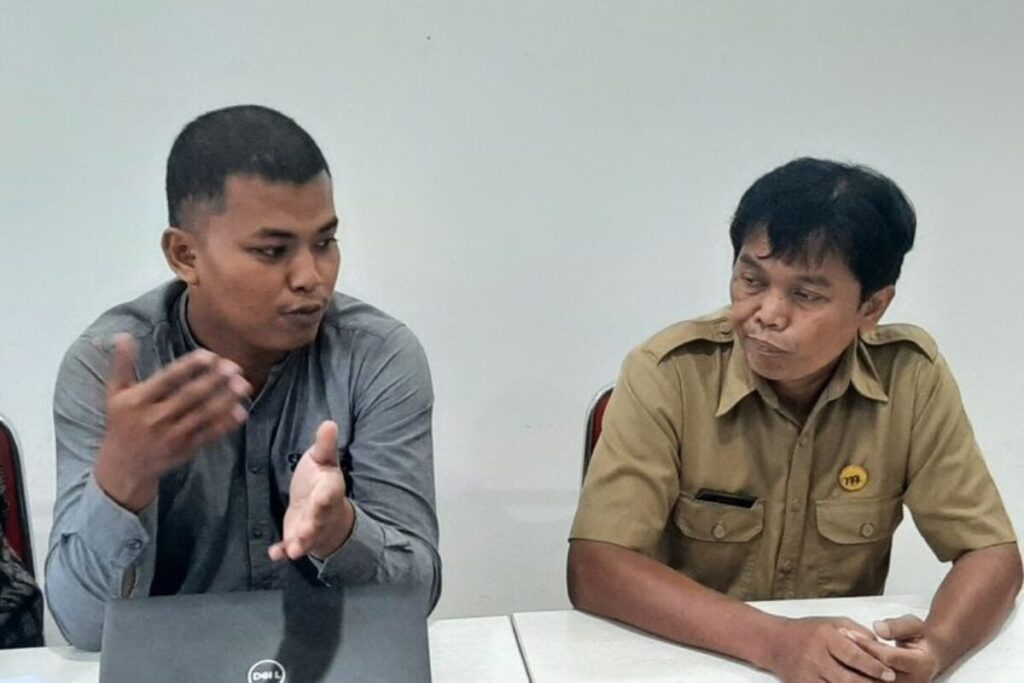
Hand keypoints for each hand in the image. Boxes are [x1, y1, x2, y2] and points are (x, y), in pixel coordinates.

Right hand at [94, 334, 250, 510]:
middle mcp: (155, 418)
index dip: (189, 367)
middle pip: (190, 396)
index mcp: (138, 401)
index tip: (210, 355)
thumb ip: (122, 364)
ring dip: (226, 399)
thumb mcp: (115, 394)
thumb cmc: (121, 423)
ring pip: (203, 415)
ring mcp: (172, 436)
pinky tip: (242, 410)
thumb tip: (124, 335)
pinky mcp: (185, 449)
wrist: (122, 467)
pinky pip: (209, 434)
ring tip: (244, 384)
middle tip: (235, 366)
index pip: (167, 379)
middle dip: (214, 380)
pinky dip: (226, 424)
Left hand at [269, 420, 353, 561]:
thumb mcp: (324, 459)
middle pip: (318, 519)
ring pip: (306, 538)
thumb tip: (329, 422)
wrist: (326, 509)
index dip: (326, 495)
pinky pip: (289, 546)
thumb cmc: (322, 479)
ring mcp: (310, 527)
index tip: (323, 497)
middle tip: (304, 532)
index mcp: (329, 489)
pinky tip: (274, 554)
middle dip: (312, 526)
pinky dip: (282, 551)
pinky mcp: (295, 537)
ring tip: (293, 551)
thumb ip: (325, 445)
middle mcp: (321, 512)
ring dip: (300, 544)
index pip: (329, 492)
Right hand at [769, 616, 896, 682]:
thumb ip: (858, 633)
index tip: (890, 674)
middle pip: (848, 678)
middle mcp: (816, 658)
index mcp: (825, 638)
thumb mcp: (833, 623)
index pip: (853, 655)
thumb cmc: (809, 631)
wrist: (775, 643)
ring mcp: (808, 676)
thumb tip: (882, 648)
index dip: (873, 666)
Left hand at [843, 616, 940, 682]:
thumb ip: (897, 626)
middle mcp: (912, 682)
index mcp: (921, 665)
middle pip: (877, 672)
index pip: (888, 657)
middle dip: (857, 655)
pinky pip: (870, 682)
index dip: (867, 645)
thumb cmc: (920, 638)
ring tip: (838, 651)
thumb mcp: (914, 626)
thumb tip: (878, 628)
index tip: (849, 633)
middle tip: (839, 641)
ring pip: (871, 681)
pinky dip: (857, 673)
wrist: (929, 656)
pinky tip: (844, 662)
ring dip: (853, 667)